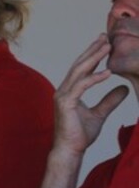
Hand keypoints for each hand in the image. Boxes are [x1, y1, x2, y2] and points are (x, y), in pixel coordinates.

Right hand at [52, 35, 128, 156]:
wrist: (70, 150)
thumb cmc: (80, 134)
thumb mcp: (100, 114)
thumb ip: (110, 100)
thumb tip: (123, 88)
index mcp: (70, 90)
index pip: (81, 68)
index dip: (92, 54)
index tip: (103, 42)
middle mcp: (64, 89)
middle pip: (79, 65)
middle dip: (93, 50)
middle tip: (105, 37)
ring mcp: (63, 95)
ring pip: (79, 71)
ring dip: (94, 58)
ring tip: (107, 47)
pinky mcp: (66, 103)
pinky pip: (82, 86)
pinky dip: (95, 78)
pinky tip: (108, 72)